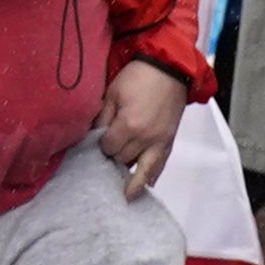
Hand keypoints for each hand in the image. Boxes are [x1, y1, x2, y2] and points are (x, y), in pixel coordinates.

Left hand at [95, 57, 187, 189]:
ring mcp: (160, 142)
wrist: (170, 69)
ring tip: (124, 195)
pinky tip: (144, 187)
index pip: (108, 148)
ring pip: (142, 169)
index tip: (100, 138)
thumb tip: (94, 137)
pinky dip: (152, 177)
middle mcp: (146, 139)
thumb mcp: (113, 93)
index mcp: (129, 126)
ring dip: (131, 179)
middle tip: (107, 155)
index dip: (102, 144)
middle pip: (122, 159)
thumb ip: (102, 118)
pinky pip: (160, 165)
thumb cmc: (138, 77)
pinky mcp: (169, 141)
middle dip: (113, 158)